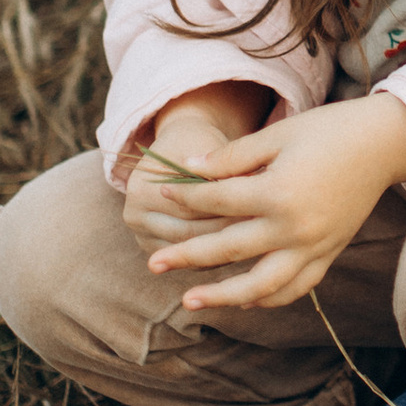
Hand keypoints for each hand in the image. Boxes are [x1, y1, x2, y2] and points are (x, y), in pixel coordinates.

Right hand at [122, 82, 277, 246]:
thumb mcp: (212, 149)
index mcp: (142, 189)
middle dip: (230, 233)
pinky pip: (193, 262)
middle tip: (270, 233)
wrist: (179, 146)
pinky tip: (250, 255)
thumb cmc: (201, 143)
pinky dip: (219, 259)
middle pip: (191, 234)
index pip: (192, 209)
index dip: (230, 210)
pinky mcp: (155, 248)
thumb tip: (257, 193)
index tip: (265, 211)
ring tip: (265, 246)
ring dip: (227, 250)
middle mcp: (134, 215)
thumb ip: (225, 171)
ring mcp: (142, 236)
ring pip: (193, 254)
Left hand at [142, 93, 405, 311]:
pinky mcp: (328, 254)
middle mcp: (293, 227)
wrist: (384, 144)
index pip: (218, 202)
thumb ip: (232, 157)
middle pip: (228, 249)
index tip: (162, 193)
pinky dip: (267, 298)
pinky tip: (243, 301)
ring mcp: (313, 247)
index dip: (186, 197)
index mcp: (277, 192)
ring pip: (260, 286)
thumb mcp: (278, 135)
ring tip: (188, 302)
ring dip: (222, 297)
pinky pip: (294, 288)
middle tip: (153, 265)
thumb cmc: (329, 131)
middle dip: (186, 257)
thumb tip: (188, 170)